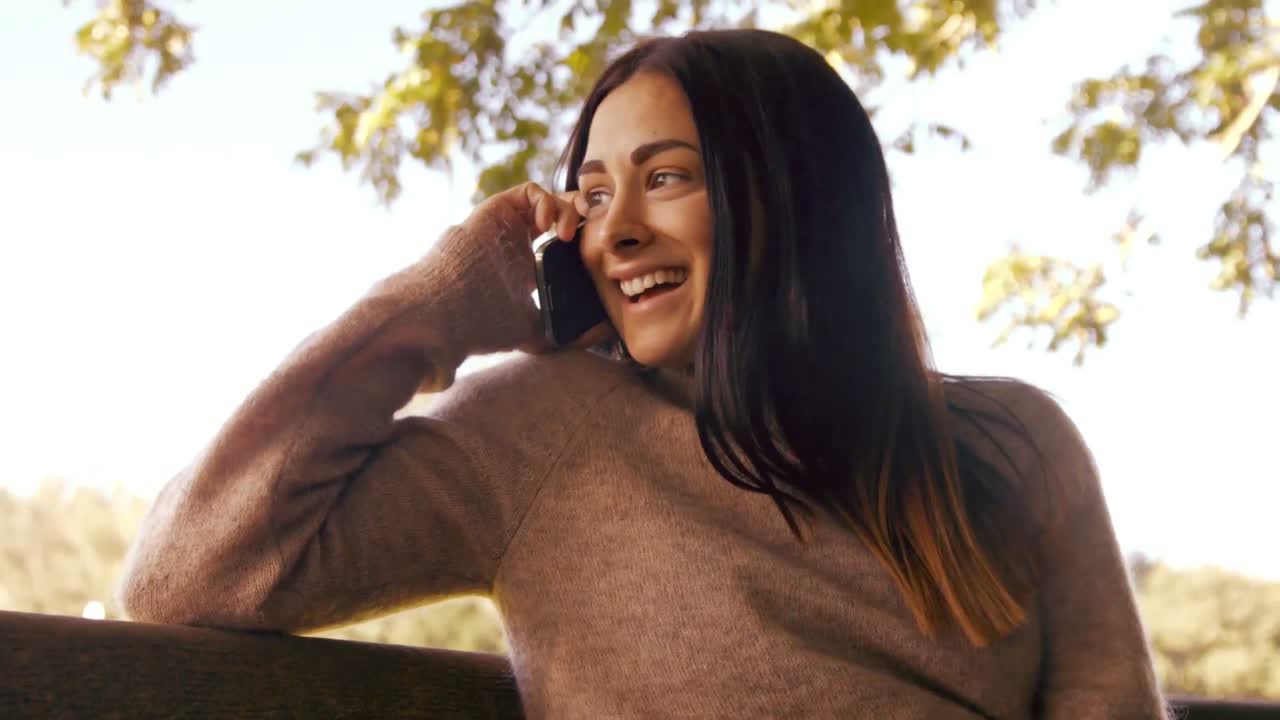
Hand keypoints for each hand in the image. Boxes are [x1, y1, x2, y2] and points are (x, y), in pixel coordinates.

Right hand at [452, 182, 613, 352]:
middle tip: (592, 235)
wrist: (448, 311)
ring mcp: (507, 226)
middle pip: (559, 217)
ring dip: (567, 210)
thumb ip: (568, 334)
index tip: (598, 256)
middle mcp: (517, 243)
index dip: (584, 244)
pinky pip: (530, 191)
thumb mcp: (535, 333)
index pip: (562, 246)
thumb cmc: (484, 325)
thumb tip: (605, 334)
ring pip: (548, 200)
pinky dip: (547, 201)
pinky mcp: (496, 210)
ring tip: (568, 234)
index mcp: (525, 268)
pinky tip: (548, 226)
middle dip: (582, 220)